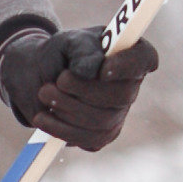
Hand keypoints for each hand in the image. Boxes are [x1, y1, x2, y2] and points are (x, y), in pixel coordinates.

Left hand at [0, 24, 158, 152]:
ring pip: (102, 120)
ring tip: (44, 92)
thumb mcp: (67, 42)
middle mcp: (129, 86)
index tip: (103, 69)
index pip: (144, 58)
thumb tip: (93, 69)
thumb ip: (82, 49)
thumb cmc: (60, 55)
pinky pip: (88, 139)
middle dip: (85, 89)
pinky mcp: (101, 136)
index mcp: (128, 53)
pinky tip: (43, 116)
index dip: (128, 66)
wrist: (38, 78)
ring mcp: (118, 114)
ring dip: (67, 107)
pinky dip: (61, 128)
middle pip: (122, 95)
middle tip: (59, 80)